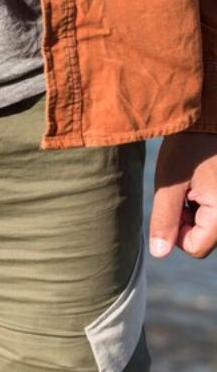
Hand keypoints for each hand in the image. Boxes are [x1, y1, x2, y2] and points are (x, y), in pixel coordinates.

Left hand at [149, 132, 216, 258]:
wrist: (210, 118)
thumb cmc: (188, 148)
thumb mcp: (169, 185)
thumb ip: (165, 220)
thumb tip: (159, 253)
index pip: (196, 248)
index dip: (175, 235)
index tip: (171, 208)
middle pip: (204, 238)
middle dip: (186, 222)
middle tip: (182, 193)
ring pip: (209, 225)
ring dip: (195, 211)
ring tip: (191, 184)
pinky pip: (215, 211)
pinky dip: (204, 202)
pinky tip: (200, 181)